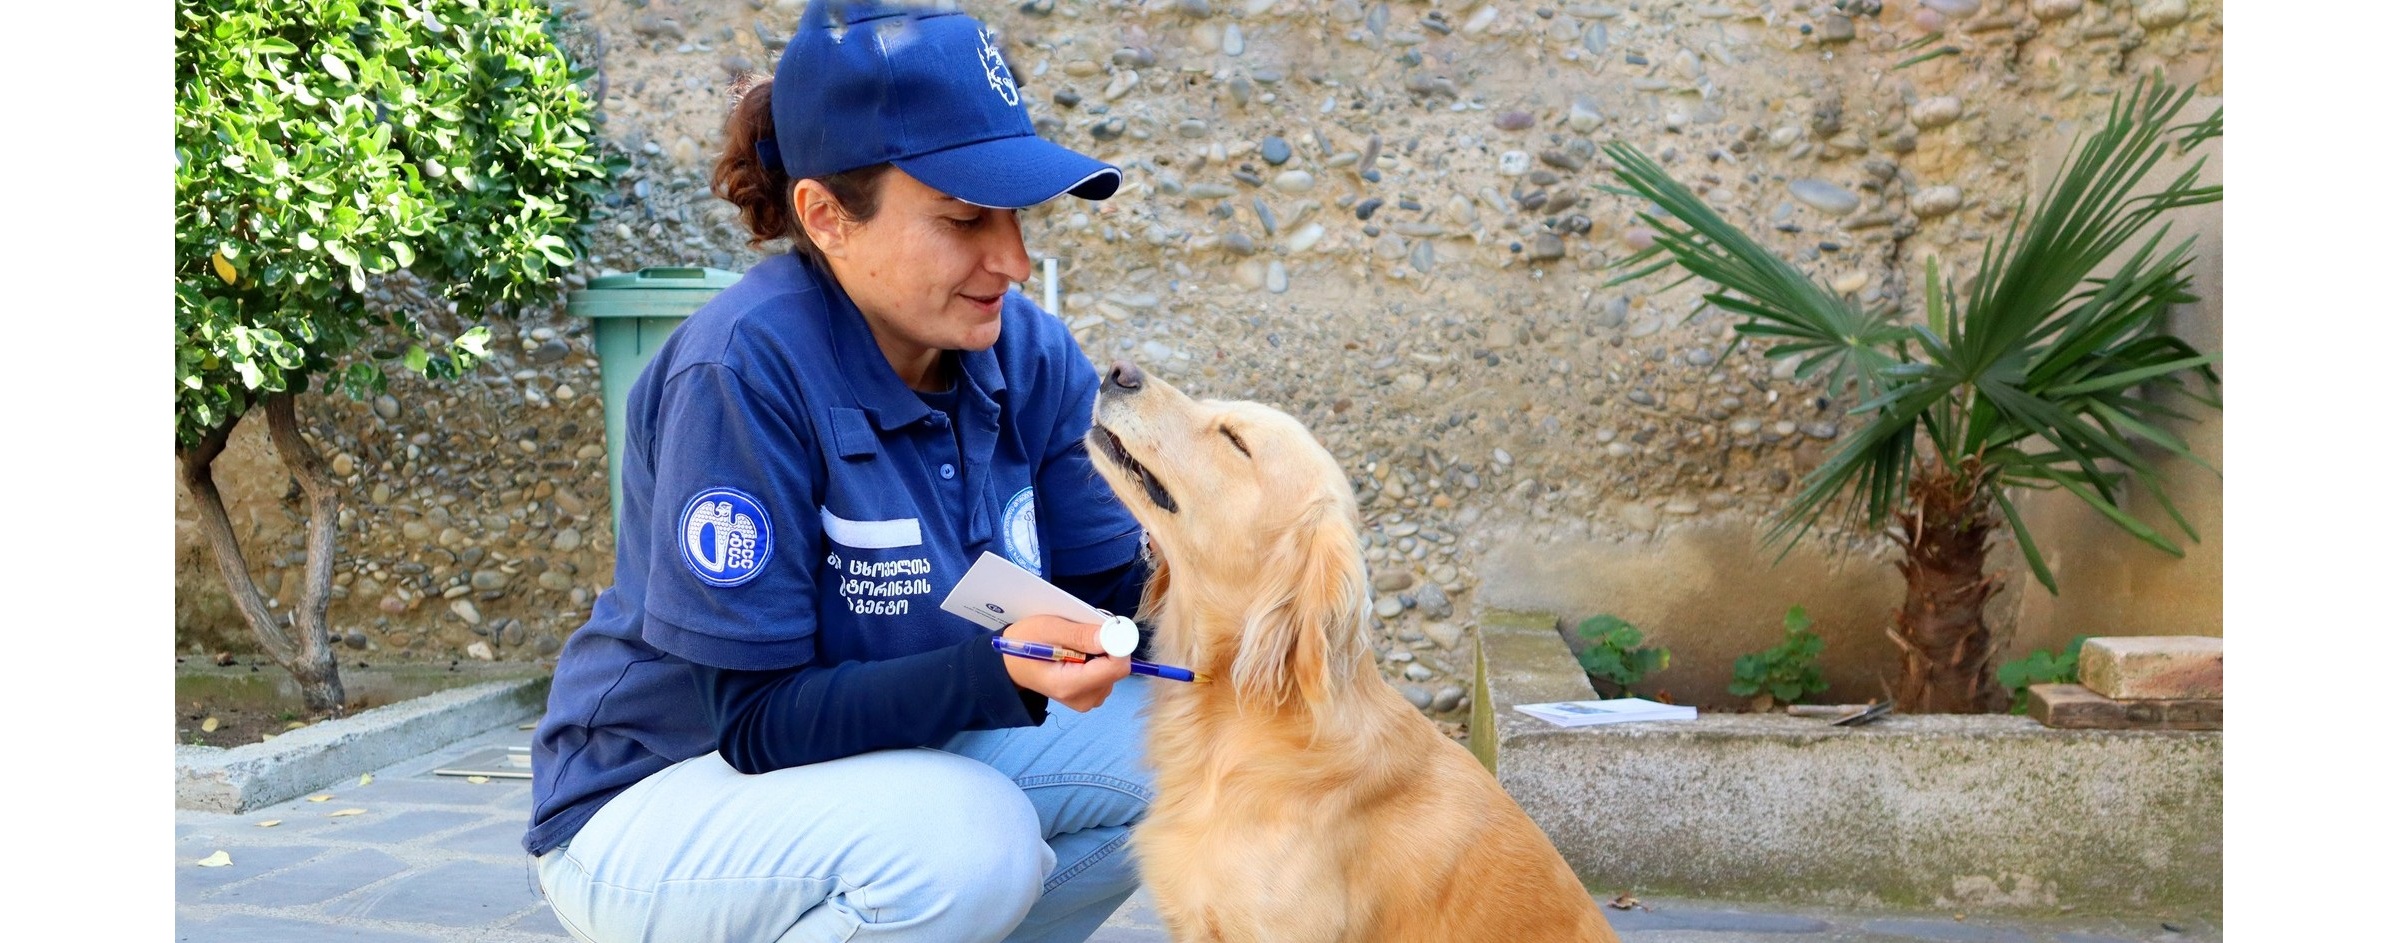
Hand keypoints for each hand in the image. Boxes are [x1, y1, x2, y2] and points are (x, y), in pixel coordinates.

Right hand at [1001, 614, 1131, 711]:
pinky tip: (1078, 653)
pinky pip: (1107, 673)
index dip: (1117, 644)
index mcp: (1070, 686)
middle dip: (1106, 646)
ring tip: (1075, 644)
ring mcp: (1089, 700)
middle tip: (1082, 633)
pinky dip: (1098, 659)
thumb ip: (1080, 635)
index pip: (1115, 668)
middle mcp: (1084, 699)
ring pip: (1113, 669)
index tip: (1105, 627)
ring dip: (1101, 651)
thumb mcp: (1047, 629)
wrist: (1010, 664)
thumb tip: (1114, 637)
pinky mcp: (1091, 696)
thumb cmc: (1025, 642)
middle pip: (1116, 668)